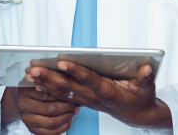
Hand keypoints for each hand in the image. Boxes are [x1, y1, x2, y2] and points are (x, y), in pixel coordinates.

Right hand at [1, 86, 80, 134]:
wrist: (21, 100)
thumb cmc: (33, 87)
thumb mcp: (38, 79)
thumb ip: (50, 80)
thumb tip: (71, 83)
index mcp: (25, 92)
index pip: (47, 94)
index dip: (63, 93)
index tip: (74, 91)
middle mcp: (24, 107)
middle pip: (50, 109)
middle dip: (67, 107)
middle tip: (77, 102)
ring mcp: (27, 120)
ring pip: (51, 123)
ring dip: (67, 117)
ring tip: (74, 110)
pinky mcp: (32, 129)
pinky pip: (51, 133)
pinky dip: (63, 127)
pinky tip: (70, 119)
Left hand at [26, 61, 171, 128]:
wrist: (136, 115)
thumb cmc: (140, 98)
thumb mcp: (147, 88)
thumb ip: (146, 78)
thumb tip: (147, 69)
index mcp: (108, 91)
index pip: (90, 80)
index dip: (76, 71)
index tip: (62, 62)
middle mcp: (94, 97)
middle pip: (69, 86)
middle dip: (50, 77)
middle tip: (34, 69)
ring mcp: (86, 100)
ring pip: (62, 91)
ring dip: (44, 83)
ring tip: (29, 74)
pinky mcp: (82, 100)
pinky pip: (62, 96)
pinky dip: (48, 91)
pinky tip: (35, 85)